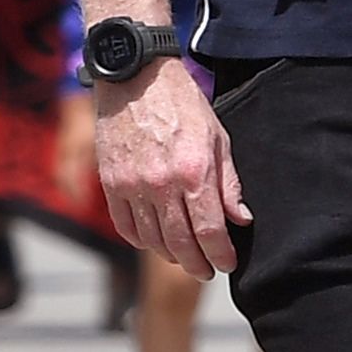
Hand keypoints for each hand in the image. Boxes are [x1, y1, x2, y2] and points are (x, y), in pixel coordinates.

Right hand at [95, 64, 246, 281]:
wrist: (135, 80)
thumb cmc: (183, 105)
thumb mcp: (218, 138)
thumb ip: (229, 183)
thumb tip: (241, 220)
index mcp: (193, 172)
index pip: (210, 231)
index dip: (221, 254)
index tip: (227, 264)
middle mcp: (161, 185)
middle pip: (180, 243)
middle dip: (197, 264)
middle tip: (207, 272)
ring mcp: (131, 186)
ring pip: (151, 239)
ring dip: (170, 255)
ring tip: (184, 258)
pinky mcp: (110, 183)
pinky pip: (125, 226)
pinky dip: (141, 241)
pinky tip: (154, 243)